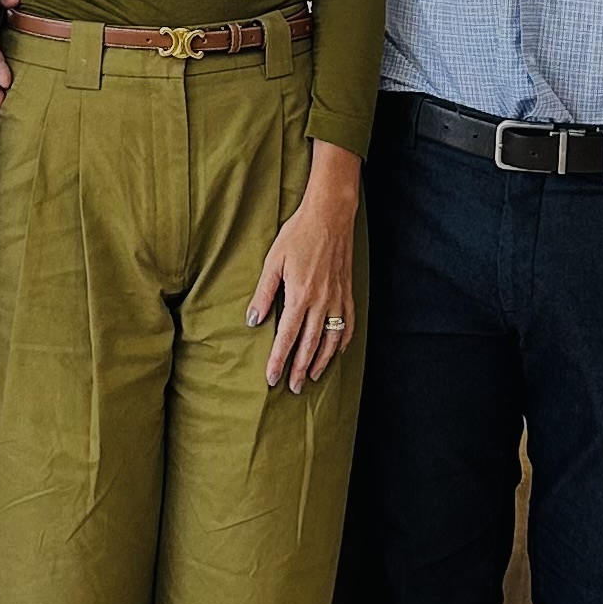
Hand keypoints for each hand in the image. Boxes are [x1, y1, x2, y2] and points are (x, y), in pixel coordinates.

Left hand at [247, 144, 361, 392]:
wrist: (331, 215)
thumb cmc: (298, 234)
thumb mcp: (273, 261)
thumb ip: (264, 293)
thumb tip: (254, 320)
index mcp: (300, 296)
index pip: (288, 337)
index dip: (279, 360)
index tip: (272, 378)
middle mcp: (322, 302)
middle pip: (310, 345)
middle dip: (300, 369)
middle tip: (293, 388)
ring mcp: (338, 299)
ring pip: (331, 340)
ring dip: (322, 361)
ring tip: (313, 377)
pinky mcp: (348, 292)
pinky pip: (348, 324)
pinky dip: (343, 341)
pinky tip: (337, 351)